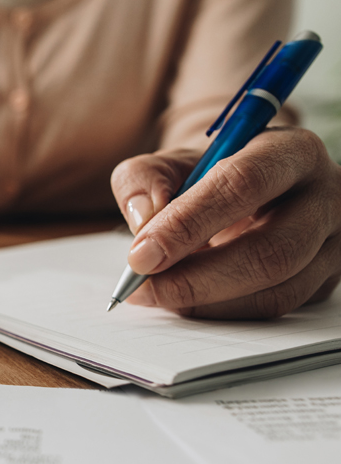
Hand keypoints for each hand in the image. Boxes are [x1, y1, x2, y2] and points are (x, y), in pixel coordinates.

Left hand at [110, 127, 340, 318]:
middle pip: (270, 250)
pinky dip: (222, 312)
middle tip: (144, 287)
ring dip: (207, 302)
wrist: (245, 190)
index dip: (188, 223)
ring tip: (157, 295)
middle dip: (196, 278)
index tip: (141, 255)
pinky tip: (186, 302)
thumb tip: (144, 219)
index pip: (243, 185)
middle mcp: (325, 196)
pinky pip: (274, 308)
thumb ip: (143, 180)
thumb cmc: (206, 176)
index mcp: (290, 151)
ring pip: (276, 290)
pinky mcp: (325, 280)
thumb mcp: (168, 163)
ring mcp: (333, 243)